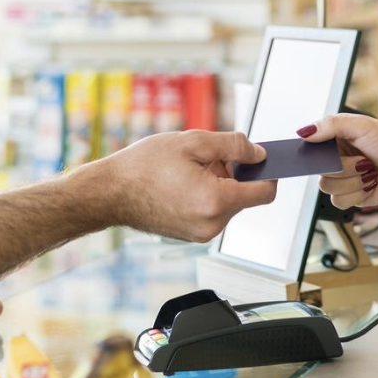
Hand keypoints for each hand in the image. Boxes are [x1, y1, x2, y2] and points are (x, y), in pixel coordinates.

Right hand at [104, 129, 277, 242]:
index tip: (260, 158)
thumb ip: (233, 145)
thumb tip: (258, 153)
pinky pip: (213, 212)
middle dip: (234, 173)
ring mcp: (202, 233)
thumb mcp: (192, 142)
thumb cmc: (143, 166)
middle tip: (206, 157)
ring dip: (219, 184)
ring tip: (189, 170)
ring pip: (229, 203)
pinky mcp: (192, 235)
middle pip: (245, 196)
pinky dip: (207, 196)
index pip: (265, 192)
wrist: (110, 193)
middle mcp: (213, 224)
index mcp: (216, 201)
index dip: (267, 172)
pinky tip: (182, 183)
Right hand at [309, 114, 377, 209]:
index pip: (309, 146)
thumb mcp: (362, 125)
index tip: (325, 155)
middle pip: (318, 170)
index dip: (313, 153)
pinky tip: (369, 185)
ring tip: (369, 172)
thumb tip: (304, 132)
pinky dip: (356, 194)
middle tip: (363, 160)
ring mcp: (342, 179)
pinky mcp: (350, 196)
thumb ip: (331, 125)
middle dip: (344, 167)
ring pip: (327, 187)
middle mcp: (335, 159)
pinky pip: (338, 201)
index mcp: (334, 139)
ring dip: (353, 181)